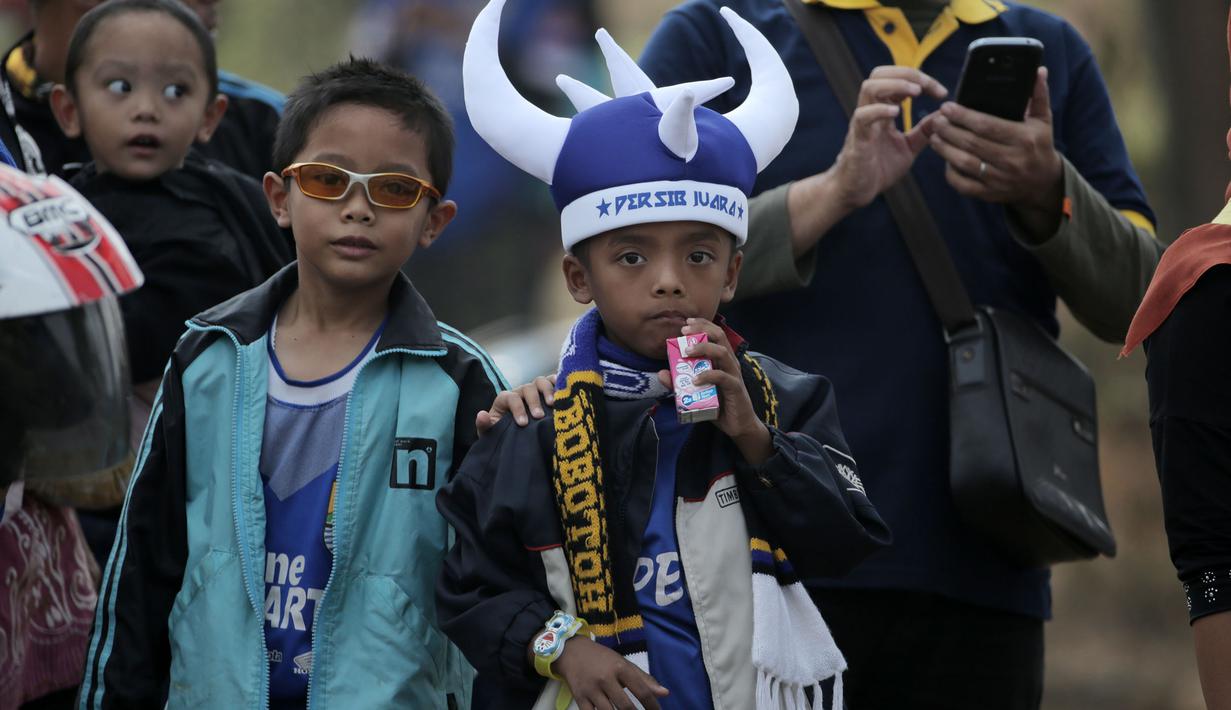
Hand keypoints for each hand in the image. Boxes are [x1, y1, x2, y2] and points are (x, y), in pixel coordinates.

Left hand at [474, 374, 554, 435]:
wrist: (515, 438)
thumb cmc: (503, 434)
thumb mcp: (491, 433)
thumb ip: (484, 425)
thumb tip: (482, 415)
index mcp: (505, 399)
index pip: (511, 397)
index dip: (517, 408)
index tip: (523, 424)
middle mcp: (520, 392)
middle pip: (527, 388)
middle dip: (533, 401)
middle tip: (539, 416)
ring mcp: (534, 391)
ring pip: (541, 381)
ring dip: (548, 391)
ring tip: (553, 405)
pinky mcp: (547, 392)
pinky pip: (553, 382)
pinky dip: (559, 383)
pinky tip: (566, 391)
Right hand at [554, 636, 668, 709]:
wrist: (571, 652)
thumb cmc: (602, 659)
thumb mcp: (623, 663)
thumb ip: (644, 679)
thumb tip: (665, 693)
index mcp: (620, 668)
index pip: (641, 690)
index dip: (652, 706)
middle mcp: (606, 678)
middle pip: (625, 706)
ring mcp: (591, 690)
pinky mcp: (579, 698)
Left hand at [670, 318, 772, 465]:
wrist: (738, 425)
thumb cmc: (718, 405)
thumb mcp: (696, 393)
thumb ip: (679, 383)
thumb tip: (661, 373)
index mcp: (721, 359)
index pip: (715, 334)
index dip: (702, 325)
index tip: (686, 322)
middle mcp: (729, 362)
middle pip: (720, 337)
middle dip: (702, 330)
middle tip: (684, 330)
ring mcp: (733, 374)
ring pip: (722, 352)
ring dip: (703, 349)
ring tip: (686, 351)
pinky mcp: (735, 388)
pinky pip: (723, 377)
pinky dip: (708, 376)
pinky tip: (695, 380)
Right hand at [829, 66, 948, 210]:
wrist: (857, 192)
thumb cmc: (878, 169)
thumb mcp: (909, 148)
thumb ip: (924, 131)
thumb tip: (943, 115)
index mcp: (882, 111)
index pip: (898, 79)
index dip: (921, 79)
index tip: (941, 93)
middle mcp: (871, 112)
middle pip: (880, 74)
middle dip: (907, 73)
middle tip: (926, 87)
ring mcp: (862, 124)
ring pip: (869, 87)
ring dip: (895, 84)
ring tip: (915, 93)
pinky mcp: (857, 140)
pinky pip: (862, 117)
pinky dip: (879, 110)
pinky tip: (896, 113)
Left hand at [929, 67, 1063, 239]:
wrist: (1042, 183)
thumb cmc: (1039, 145)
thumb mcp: (1043, 120)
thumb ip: (1038, 95)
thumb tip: (1038, 70)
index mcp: (1023, 139)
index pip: (987, 125)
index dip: (964, 116)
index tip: (947, 107)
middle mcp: (1011, 160)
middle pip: (971, 143)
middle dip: (949, 130)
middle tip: (935, 119)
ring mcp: (999, 179)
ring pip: (964, 163)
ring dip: (945, 149)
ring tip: (934, 136)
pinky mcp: (989, 193)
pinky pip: (963, 184)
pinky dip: (950, 172)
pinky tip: (944, 158)